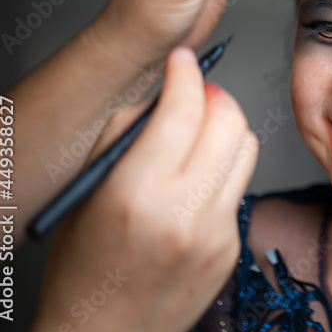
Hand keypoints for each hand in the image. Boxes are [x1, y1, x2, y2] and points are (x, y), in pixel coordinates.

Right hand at [30, 47, 258, 331]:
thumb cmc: (83, 270)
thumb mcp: (86, 193)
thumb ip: (124, 135)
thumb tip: (162, 92)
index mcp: (138, 195)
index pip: (184, 110)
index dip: (186, 74)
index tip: (182, 62)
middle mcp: (185, 212)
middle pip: (229, 121)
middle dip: (214, 95)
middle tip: (196, 93)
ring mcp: (216, 232)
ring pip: (247, 147)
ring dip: (227, 127)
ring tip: (201, 132)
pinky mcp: (231, 246)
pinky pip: (241, 185)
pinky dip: (224, 168)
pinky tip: (198, 178)